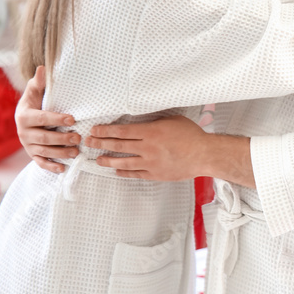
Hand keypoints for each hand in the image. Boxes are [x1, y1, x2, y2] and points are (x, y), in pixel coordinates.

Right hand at [17, 65, 78, 173]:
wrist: (26, 117)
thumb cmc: (36, 102)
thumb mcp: (35, 91)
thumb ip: (39, 82)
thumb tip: (43, 68)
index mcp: (24, 116)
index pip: (42, 118)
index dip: (57, 119)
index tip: (73, 119)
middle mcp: (24, 133)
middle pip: (44, 138)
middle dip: (61, 139)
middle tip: (79, 138)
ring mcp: (28, 145)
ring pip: (44, 152)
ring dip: (60, 153)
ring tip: (76, 152)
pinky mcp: (32, 155)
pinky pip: (41, 163)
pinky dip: (51, 167)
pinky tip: (63, 168)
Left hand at [88, 115, 207, 180]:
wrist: (204, 155)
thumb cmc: (192, 135)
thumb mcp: (173, 120)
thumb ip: (155, 120)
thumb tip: (142, 118)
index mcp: (151, 132)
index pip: (121, 131)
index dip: (105, 130)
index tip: (95, 130)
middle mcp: (147, 148)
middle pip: (118, 145)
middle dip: (101, 143)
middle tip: (89, 142)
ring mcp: (150, 163)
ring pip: (123, 162)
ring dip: (108, 160)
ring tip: (98, 159)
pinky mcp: (155, 174)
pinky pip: (135, 174)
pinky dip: (124, 172)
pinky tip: (117, 171)